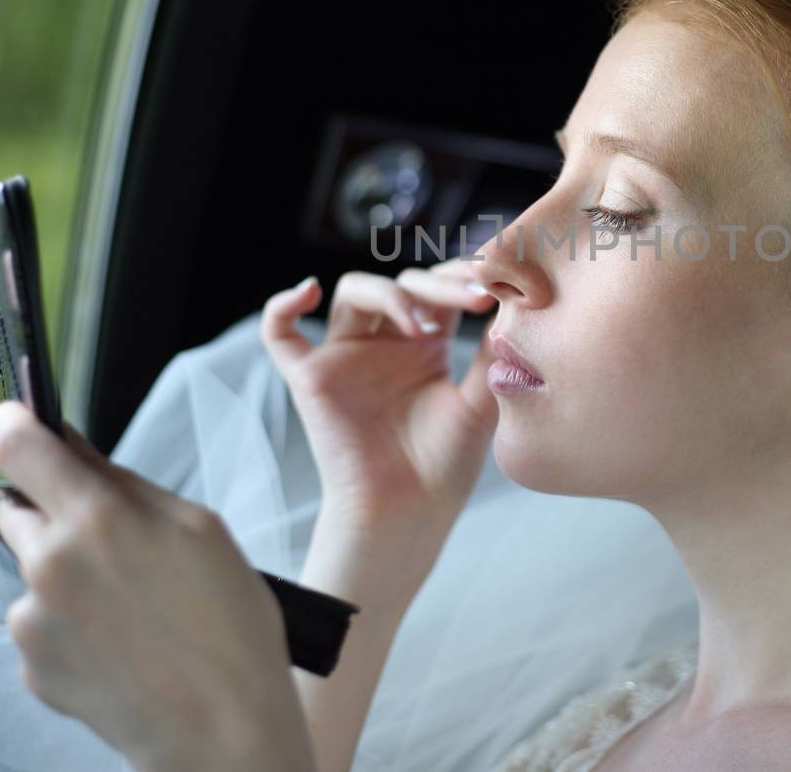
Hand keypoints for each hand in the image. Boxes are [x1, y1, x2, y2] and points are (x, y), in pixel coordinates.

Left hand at [0, 401, 315, 771]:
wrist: (221, 729)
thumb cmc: (230, 625)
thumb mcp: (200, 527)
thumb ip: (126, 482)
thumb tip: (73, 447)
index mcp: (96, 519)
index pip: (18, 446)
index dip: (14, 424)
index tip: (16, 421)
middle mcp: (50, 566)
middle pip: (19, 508)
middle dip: (56, 511)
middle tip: (114, 539)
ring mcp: (34, 622)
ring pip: (35, 570)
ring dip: (68, 573)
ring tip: (134, 607)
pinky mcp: (32, 666)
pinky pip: (42, 623)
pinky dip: (72, 624)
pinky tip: (122, 642)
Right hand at [260, 257, 498, 594]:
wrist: (409, 513)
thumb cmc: (444, 466)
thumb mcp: (481, 401)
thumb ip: (491, 351)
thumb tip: (511, 298)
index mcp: (425, 343)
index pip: (439, 288)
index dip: (462, 277)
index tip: (496, 287)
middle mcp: (384, 342)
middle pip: (403, 283)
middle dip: (438, 284)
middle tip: (472, 297)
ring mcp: (346, 356)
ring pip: (354, 291)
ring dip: (390, 293)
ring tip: (422, 325)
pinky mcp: (311, 378)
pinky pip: (279, 334)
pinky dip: (282, 306)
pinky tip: (308, 291)